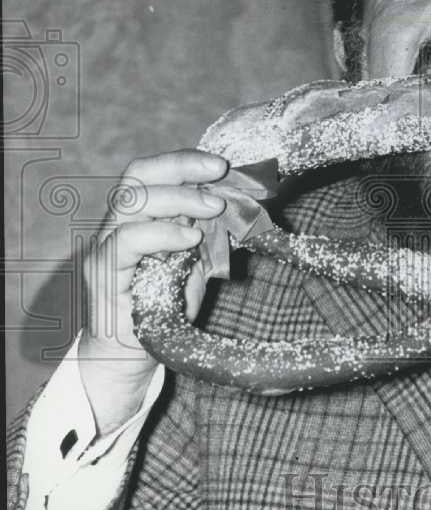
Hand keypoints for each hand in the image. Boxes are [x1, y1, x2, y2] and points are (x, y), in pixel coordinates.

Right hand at [78, 150, 227, 433]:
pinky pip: (126, 241)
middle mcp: (118, 221)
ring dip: (179, 198)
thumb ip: (213, 227)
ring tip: (215, 206)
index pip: (153, 170)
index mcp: (141, 212)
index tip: (223, 164)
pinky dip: (161, 233)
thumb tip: (248, 199)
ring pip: (132, 202)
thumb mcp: (199, 255)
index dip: (185, 161)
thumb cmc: (167, 298)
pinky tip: (190, 237)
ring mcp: (107, 244)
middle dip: (182, 168)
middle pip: (138, 175)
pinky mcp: (103, 271)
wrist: (137, 349)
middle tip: (221, 175)